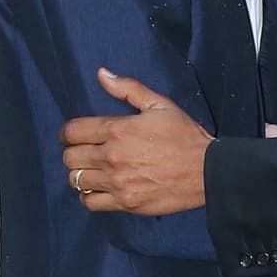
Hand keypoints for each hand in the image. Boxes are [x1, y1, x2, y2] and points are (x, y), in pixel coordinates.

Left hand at [60, 67, 212, 214]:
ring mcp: (116, 182)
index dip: (68, 132)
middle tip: (86, 151)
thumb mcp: (161, 105)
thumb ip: (129, 88)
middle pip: (70, 157)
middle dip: (74, 151)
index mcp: (119, 129)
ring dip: (81, 172)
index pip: (72, 131)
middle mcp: (112, 156)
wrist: (207, 170)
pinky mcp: (124, 202)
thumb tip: (102, 74)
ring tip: (93, 169)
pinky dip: (88, 195)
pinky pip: (89, 201)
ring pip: (76, 179)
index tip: (75, 134)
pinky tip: (100, 187)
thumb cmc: (185, 136)